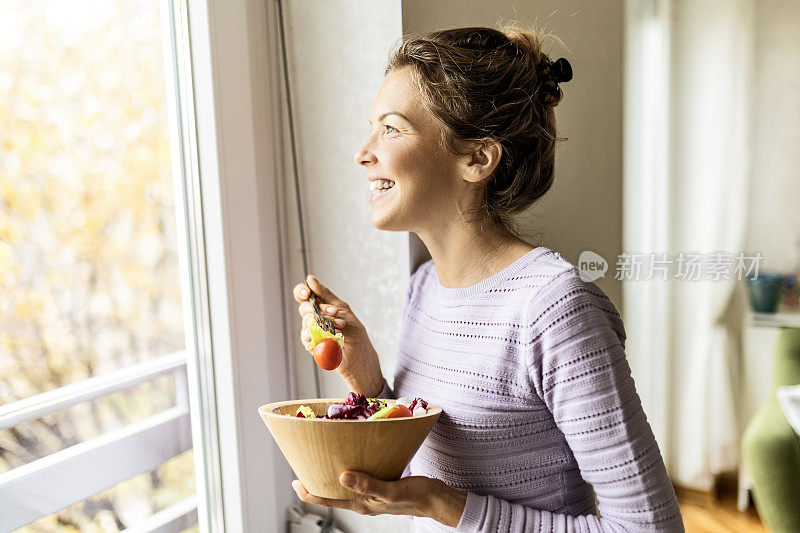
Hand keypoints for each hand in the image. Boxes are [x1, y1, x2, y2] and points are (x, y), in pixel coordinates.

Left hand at [291, 471, 466, 527]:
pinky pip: (359, 481)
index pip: (328, 500)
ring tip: (323, 462)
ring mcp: (371, 496)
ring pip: (345, 488)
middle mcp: (363, 502)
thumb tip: (340, 477)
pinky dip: (351, 472)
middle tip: (305, 466)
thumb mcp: (390, 490)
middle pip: (333, 495)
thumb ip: (367, 484)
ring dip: (332, 477)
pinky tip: (352, 460)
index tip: (296, 480)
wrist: (436, 499)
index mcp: (361, 505)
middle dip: (317, 482)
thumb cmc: (415, 496)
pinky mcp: (380, 487)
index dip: (309, 491)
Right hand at [293, 275, 384, 395]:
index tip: (307, 292)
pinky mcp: (310, 344)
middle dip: (319, 309)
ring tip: (340, 328)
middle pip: (303, 307)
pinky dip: (320, 334)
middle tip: (334, 313)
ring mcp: (310, 331)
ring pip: (307, 320)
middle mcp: (313, 317)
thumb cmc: (354, 331)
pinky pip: (306, 336)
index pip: (303, 294)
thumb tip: (310, 278)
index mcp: (319, 306)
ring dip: (326, 322)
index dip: (302, 291)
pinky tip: (331, 337)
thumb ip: (325, 294)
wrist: (359, 355)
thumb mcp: (341, 308)